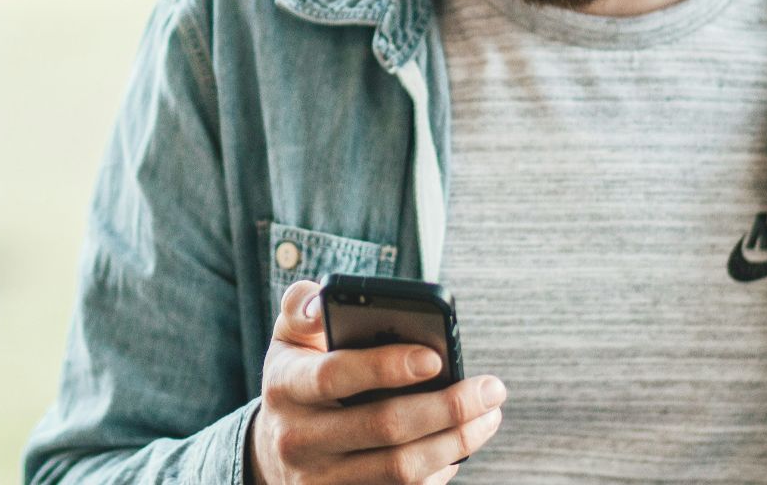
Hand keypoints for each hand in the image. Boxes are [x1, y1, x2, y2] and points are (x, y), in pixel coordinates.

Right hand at [246, 279, 505, 484]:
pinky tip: (459, 448)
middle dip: (448, 407)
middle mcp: (298, 438)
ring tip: (489, 416)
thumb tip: (323, 301)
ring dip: (456, 443)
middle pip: (383, 427)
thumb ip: (302, 307)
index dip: (386, 366)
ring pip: (401, 470)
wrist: (275, 453)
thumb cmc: (299, 379)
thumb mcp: (290, 339)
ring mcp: (320, 481)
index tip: (436, 357)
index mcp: (286, 386)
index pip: (335, 375)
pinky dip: (439, 473)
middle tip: (492, 389)